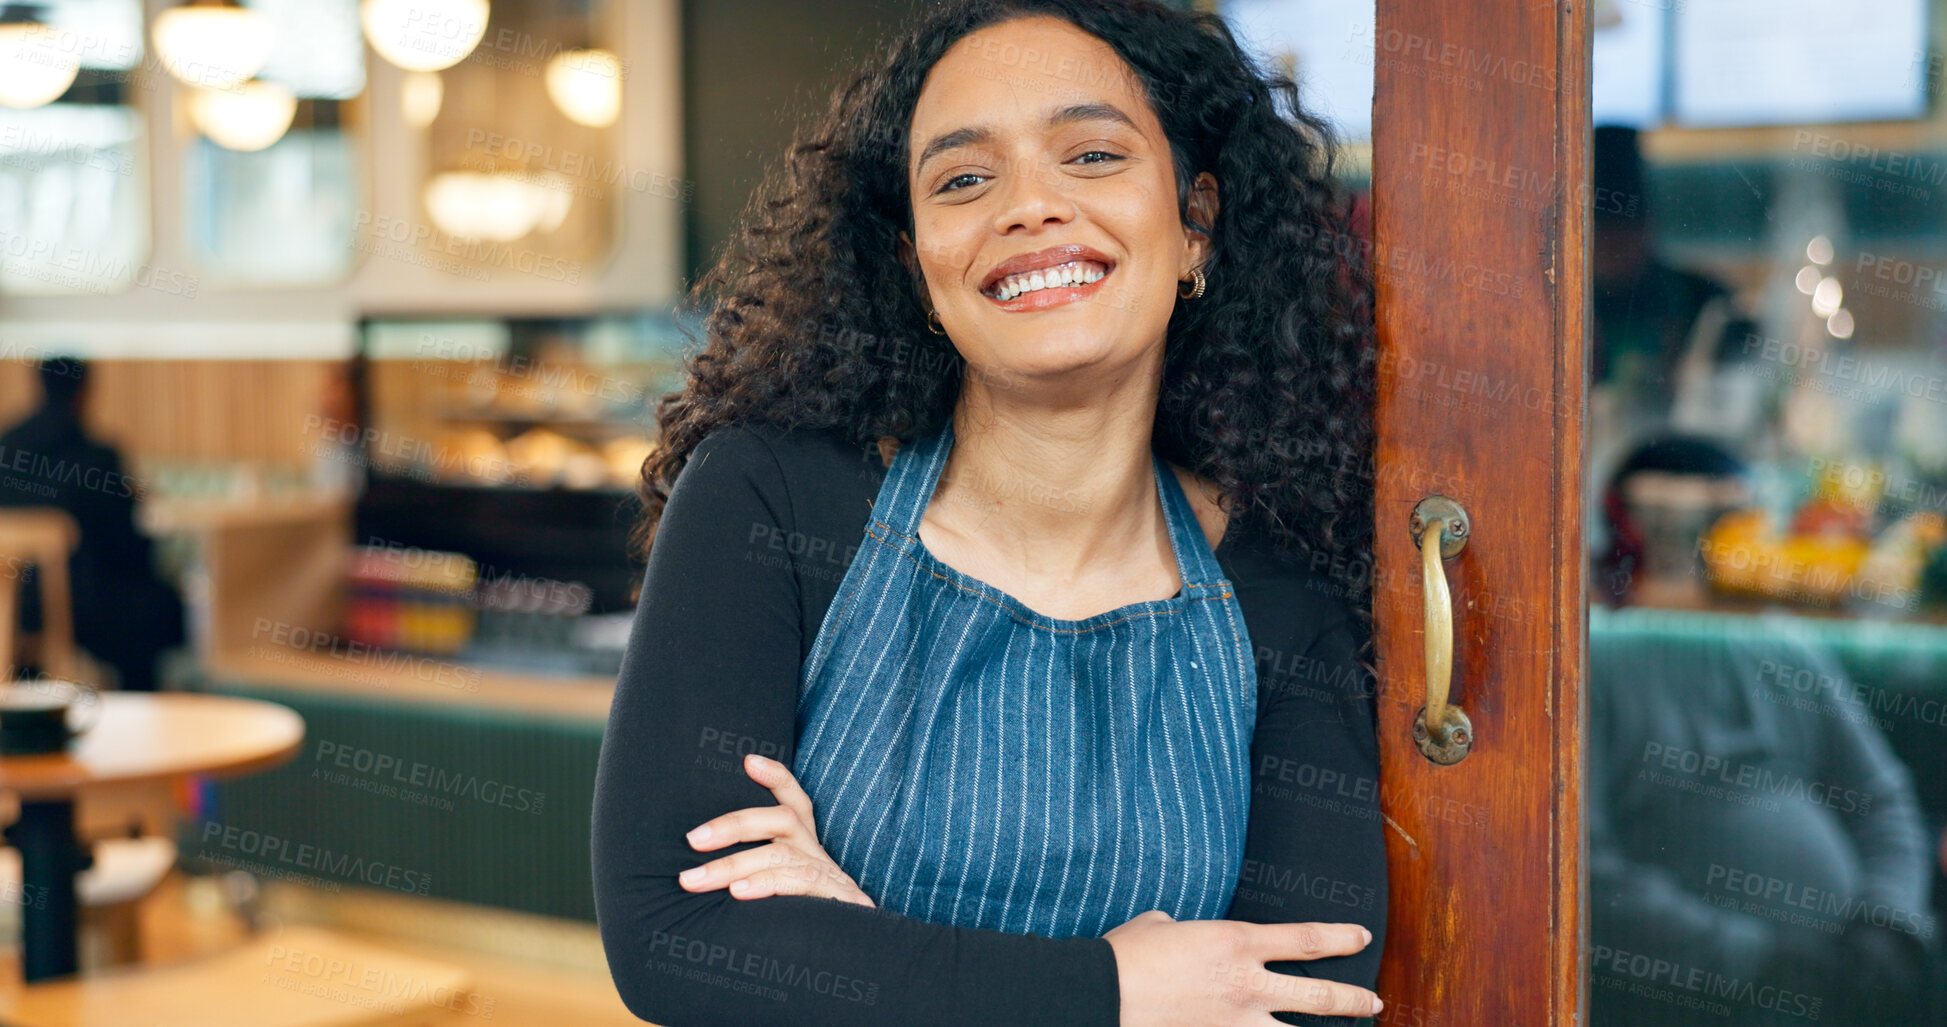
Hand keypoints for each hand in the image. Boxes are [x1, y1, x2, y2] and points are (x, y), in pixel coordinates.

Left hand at [678, 753, 875, 908]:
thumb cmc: (808, 919)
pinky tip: (739, 893)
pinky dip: (767, 884)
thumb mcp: (783, 888)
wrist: (859, 957)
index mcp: (805, 845)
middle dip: (733, 825)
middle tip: (691, 839)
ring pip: (781, 855)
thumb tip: (696, 869)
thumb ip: (752, 872)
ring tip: (694, 879)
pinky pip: (801, 882)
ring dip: (732, 865)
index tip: (749, 761)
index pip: (796, 802)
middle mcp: (817, 852)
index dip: (777, 778)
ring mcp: (829, 875)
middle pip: (781, 820)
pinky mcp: (838, 900)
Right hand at [1104, 910, 1380, 1024]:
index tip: (1361, 937)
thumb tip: (1177, 932)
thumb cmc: (1126, 955)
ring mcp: (1235, 1023)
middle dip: (1353, 999)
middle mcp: (1247, 985)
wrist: (1102, 993)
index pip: (1304, 939)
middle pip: (1319, 996)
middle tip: (1373, 1002)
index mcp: (1235, 942)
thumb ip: (1182, 929)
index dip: (1339, 937)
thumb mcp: (1159, 925)